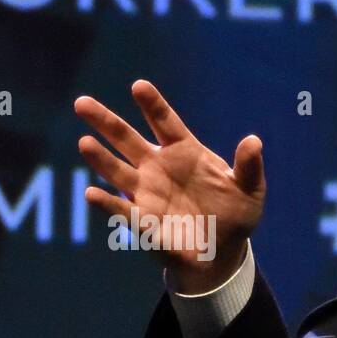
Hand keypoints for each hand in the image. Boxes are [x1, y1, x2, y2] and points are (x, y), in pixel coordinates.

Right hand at [73, 80, 265, 293]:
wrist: (223, 250)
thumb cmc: (235, 213)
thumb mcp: (250, 190)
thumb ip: (249, 166)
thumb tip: (254, 141)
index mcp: (185, 152)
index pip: (165, 122)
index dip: (152, 105)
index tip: (139, 86)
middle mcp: (158, 167)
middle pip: (127, 139)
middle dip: (105, 121)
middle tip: (82, 102)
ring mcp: (147, 192)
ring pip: (117, 170)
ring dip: (100, 158)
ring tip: (85, 143)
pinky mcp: (142, 220)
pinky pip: (121, 210)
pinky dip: (107, 203)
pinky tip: (92, 194)